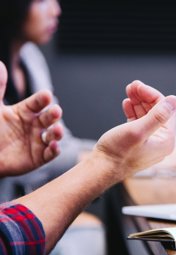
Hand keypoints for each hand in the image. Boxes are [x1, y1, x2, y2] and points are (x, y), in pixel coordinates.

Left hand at [0, 61, 62, 175]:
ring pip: (52, 135)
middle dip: (54, 114)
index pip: (37, 103)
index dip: (43, 99)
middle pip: (48, 118)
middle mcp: (34, 125)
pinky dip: (54, 150)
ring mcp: (37, 141)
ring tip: (56, 130)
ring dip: (57, 132)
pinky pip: (49, 154)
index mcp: (25, 111)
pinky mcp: (38, 157)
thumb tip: (0, 65)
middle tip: (56, 111)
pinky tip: (54, 146)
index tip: (47, 95)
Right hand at [94, 81, 175, 180]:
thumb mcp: (138, 131)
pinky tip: (127, 104)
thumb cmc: (118, 153)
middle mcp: (161, 142)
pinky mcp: (138, 143)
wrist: (101, 169)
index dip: (152, 95)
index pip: (166, 110)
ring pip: (147, 116)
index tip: (138, 86)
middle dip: (144, 97)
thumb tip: (174, 100)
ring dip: (138, 102)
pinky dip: (134, 112)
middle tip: (132, 86)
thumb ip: (157, 115)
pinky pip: (139, 123)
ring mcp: (149, 143)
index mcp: (166, 141)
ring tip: (128, 92)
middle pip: (157, 112)